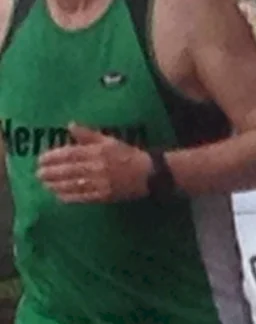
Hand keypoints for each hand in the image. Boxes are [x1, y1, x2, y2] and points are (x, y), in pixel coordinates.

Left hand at [37, 123, 151, 203]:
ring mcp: (101, 183)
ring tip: (46, 185)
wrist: (149, 173)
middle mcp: (97, 167)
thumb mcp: (109, 140)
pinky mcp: (106, 195)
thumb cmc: (128, 154)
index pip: (70, 154)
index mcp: (97, 152)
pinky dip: (70, 197)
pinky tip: (60, 196)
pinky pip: (84, 197)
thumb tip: (70, 125)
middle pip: (69, 170)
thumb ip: (89, 134)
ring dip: (57, 185)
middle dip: (51, 173)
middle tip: (38, 174)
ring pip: (74, 185)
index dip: (53, 157)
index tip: (41, 160)